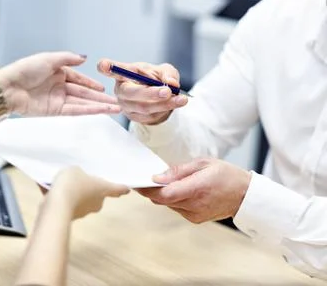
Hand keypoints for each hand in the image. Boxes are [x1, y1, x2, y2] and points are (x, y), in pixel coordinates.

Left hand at [0, 52, 120, 116]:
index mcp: (58, 72)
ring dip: (99, 106)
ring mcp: (58, 100)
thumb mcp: (48, 59)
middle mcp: (59, 87)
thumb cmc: (24, 70)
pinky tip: (100, 111)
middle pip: (84, 93)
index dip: (92, 83)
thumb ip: (67, 59)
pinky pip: (75, 110)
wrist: (8, 88)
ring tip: (115, 109)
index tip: (105, 88)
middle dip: (101, 98)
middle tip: (118, 101)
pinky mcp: (54, 111)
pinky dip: (88, 110)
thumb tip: (84, 58)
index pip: (79, 79)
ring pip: (83, 103)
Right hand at [49, 167, 129, 219]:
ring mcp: (85, 212)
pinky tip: (52, 193)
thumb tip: (77, 181)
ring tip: (62, 186)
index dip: (121, 188)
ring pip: (81, 201)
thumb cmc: (72, 183)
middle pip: (97, 195)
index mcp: (103, 189)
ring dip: (75, 195)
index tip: (127, 190)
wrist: (57, 204)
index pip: (116, 189)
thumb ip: (79, 174)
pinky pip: (68, 205)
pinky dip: (63, 200)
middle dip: (90, 190)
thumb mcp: (75, 170)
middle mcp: (97, 202)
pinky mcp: (72, 217)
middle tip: (80, 181)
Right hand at [97, 59, 187, 124]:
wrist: (160, 97)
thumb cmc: (157, 79)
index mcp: (125, 73)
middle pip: (130, 93)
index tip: (103, 65)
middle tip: (167, 91)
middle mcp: (121, 89)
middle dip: (150, 93)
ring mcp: (125, 105)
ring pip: (143, 107)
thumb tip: (171, 83)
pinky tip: (176, 103)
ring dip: (164, 104)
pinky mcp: (133, 117)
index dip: (107, 67)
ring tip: (182, 99)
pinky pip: (150, 116)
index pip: (113, 69)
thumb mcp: (165, 71)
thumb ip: (168, 74)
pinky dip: (165, 110)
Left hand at [137, 158, 251, 223]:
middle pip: (162, 201)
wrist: (246, 195)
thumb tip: (157, 177)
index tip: (138, 182)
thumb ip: (178, 171)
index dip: (148, 190)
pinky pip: (176, 209)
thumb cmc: (226, 175)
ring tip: (162, 182)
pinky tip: (177, 190)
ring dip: (162, 195)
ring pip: (168, 205)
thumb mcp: (203, 163)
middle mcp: (194, 205)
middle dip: (151, 191)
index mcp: (197, 189)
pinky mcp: (195, 219)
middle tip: (144, 179)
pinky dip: (173, 200)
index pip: (164, 194)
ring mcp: (195, 215)